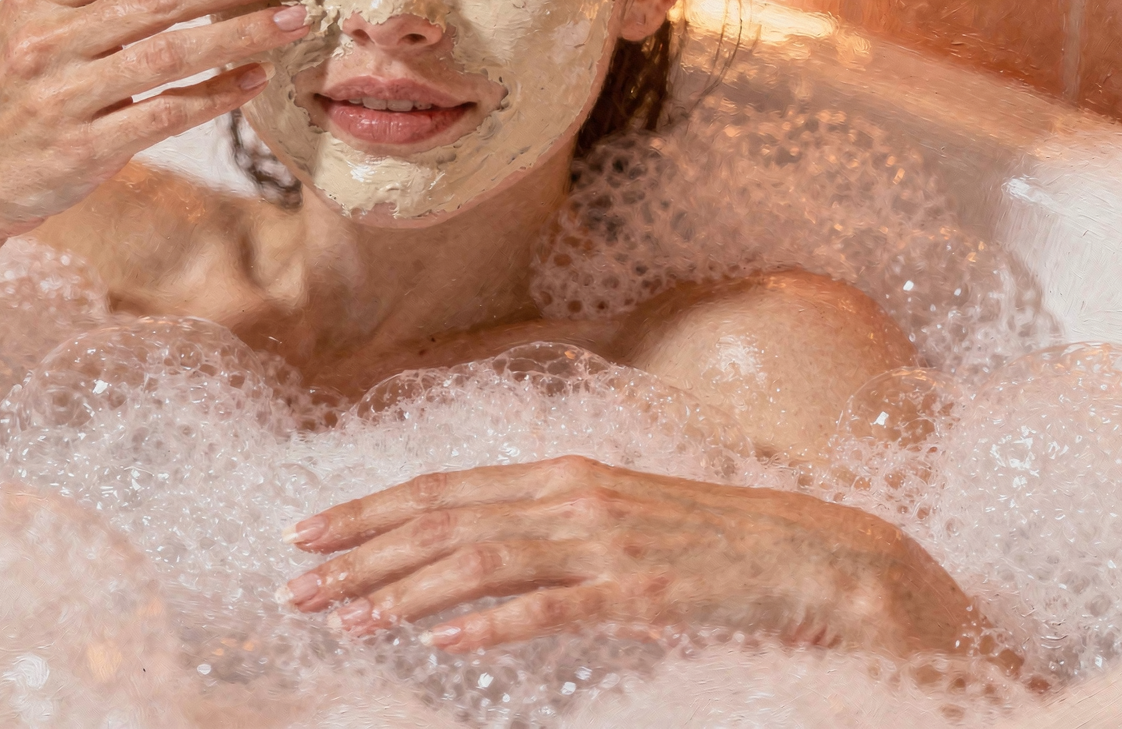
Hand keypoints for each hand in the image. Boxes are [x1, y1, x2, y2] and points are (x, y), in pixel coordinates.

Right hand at [0, 0, 315, 239]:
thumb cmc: (3, 88)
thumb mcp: (28, 14)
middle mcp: (45, 40)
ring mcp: (62, 96)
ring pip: (169, 53)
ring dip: (240, 34)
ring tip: (294, 20)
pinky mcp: (81, 149)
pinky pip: (164, 115)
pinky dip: (215, 96)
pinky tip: (254, 80)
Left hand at [276, 455, 982, 657]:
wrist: (829, 559)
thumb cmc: (718, 549)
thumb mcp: (620, 526)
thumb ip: (551, 532)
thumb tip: (477, 557)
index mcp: (566, 476)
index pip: (443, 489)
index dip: (367, 510)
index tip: (304, 531)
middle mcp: (576, 496)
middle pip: (443, 518)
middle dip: (359, 551)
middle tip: (292, 581)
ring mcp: (610, 542)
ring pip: (482, 559)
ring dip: (402, 589)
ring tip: (342, 616)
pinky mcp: (647, 591)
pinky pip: (556, 607)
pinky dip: (492, 623)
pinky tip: (441, 644)